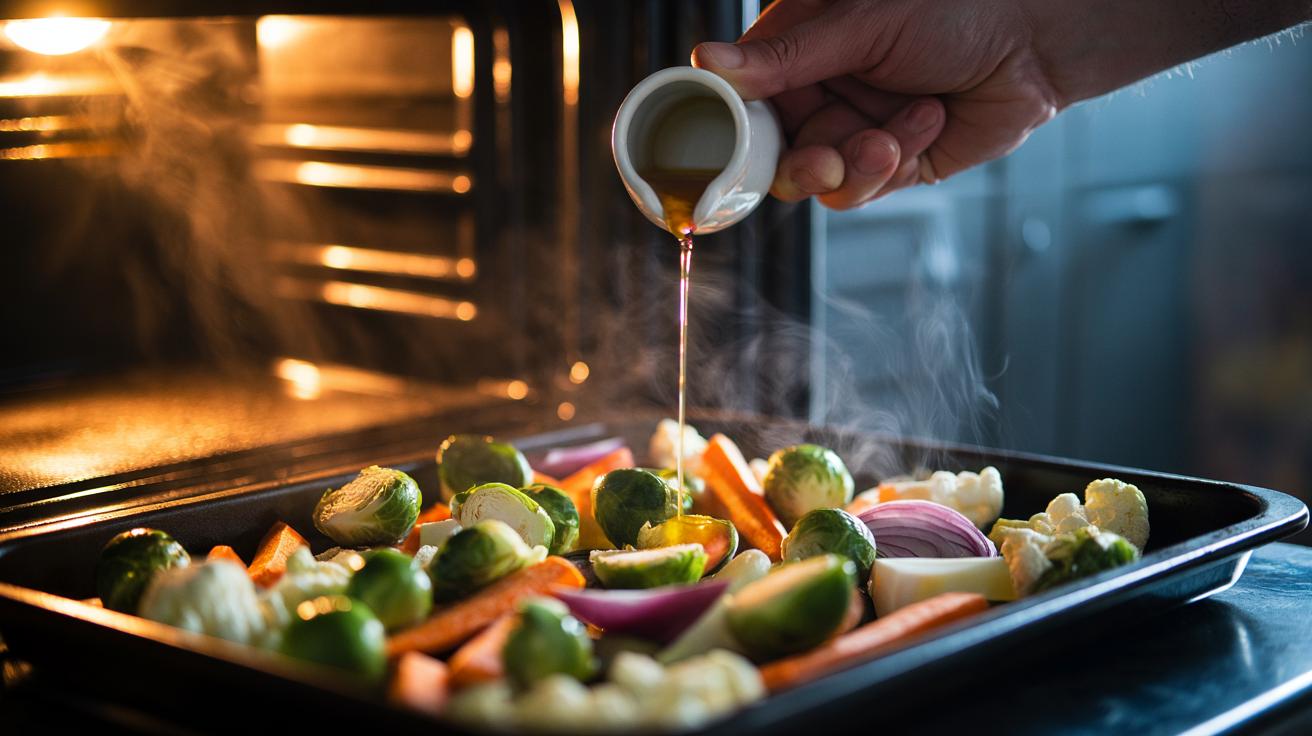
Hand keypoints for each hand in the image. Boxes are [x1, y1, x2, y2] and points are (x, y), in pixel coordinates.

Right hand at [693, 0, 1060, 208]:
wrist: (1040, 36)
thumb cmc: (957, 4)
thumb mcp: (861, 23)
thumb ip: (785, 55)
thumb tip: (708, 63)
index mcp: (803, 45)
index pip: (747, 96)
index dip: (739, 127)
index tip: (736, 148)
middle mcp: (825, 89)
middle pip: (776, 151)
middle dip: (802, 161)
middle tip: (824, 158)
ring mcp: (856, 128)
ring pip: (819, 178)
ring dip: (853, 165)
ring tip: (888, 138)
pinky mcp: (893, 164)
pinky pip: (863, 187)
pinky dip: (891, 163)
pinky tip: (926, 122)